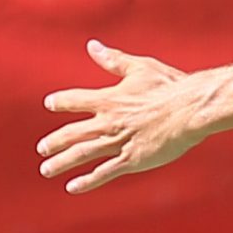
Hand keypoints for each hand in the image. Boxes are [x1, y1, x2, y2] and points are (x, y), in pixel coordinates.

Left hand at [38, 39, 212, 193]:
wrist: (190, 109)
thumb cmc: (169, 86)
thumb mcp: (139, 67)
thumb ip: (113, 60)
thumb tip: (92, 46)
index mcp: (109, 99)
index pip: (76, 100)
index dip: (61, 102)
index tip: (49, 103)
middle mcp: (109, 122)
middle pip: (72, 133)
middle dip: (54, 142)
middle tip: (42, 149)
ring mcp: (119, 142)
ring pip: (82, 154)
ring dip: (62, 163)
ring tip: (46, 169)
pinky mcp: (132, 160)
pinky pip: (104, 172)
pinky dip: (87, 181)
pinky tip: (72, 187)